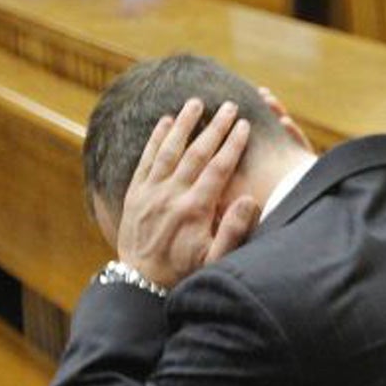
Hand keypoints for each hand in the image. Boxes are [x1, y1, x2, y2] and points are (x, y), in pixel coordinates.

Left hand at [114, 99, 259, 288]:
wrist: (140, 283)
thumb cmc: (183, 272)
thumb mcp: (215, 261)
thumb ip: (234, 231)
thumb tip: (249, 200)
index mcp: (195, 209)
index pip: (218, 168)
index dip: (233, 144)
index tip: (245, 125)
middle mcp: (171, 195)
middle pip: (196, 153)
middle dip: (215, 127)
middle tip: (229, 105)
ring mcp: (151, 192)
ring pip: (169, 149)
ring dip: (184, 124)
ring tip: (196, 102)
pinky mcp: (136, 193)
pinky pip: (146, 159)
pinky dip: (155, 138)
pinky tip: (165, 122)